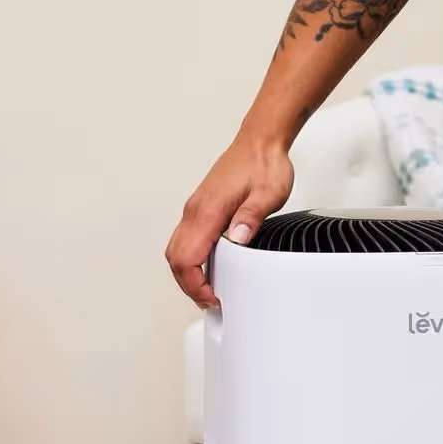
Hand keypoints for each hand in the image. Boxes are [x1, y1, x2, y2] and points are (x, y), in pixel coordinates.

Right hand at [166, 133, 294, 307]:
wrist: (259, 143)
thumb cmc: (263, 165)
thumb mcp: (267, 195)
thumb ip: (251, 219)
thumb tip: (237, 240)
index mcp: (207, 210)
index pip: (186, 258)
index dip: (196, 285)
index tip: (213, 297)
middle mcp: (195, 211)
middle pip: (175, 259)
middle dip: (188, 285)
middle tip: (211, 300)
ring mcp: (195, 210)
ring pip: (177, 250)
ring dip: (188, 274)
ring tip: (209, 289)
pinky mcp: (200, 209)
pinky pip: (186, 240)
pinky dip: (191, 260)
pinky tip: (209, 267)